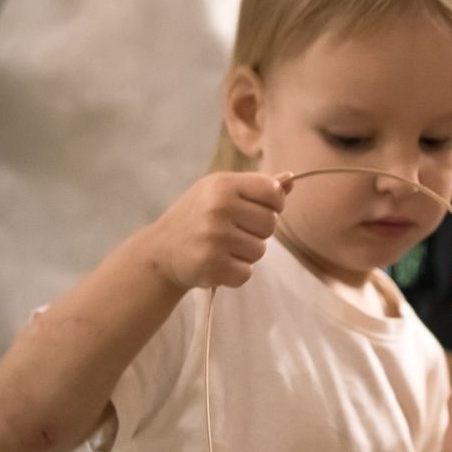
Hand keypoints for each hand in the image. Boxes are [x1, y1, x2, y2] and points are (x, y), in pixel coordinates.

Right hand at [147, 171, 288, 291]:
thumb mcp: (219, 191)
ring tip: (222, 247)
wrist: (160, 251)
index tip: (258, 209)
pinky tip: (217, 263)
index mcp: (222, 185)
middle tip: (233, 232)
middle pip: (271, 224)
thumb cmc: (197, 216)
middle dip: (257, 231)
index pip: (273, 191)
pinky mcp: (211, 266)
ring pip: (260, 251)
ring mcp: (214, 238)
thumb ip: (256, 186)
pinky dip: (236, 273)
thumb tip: (292, 179)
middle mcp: (218, 208)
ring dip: (246, 254)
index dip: (274, 204)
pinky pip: (246, 273)